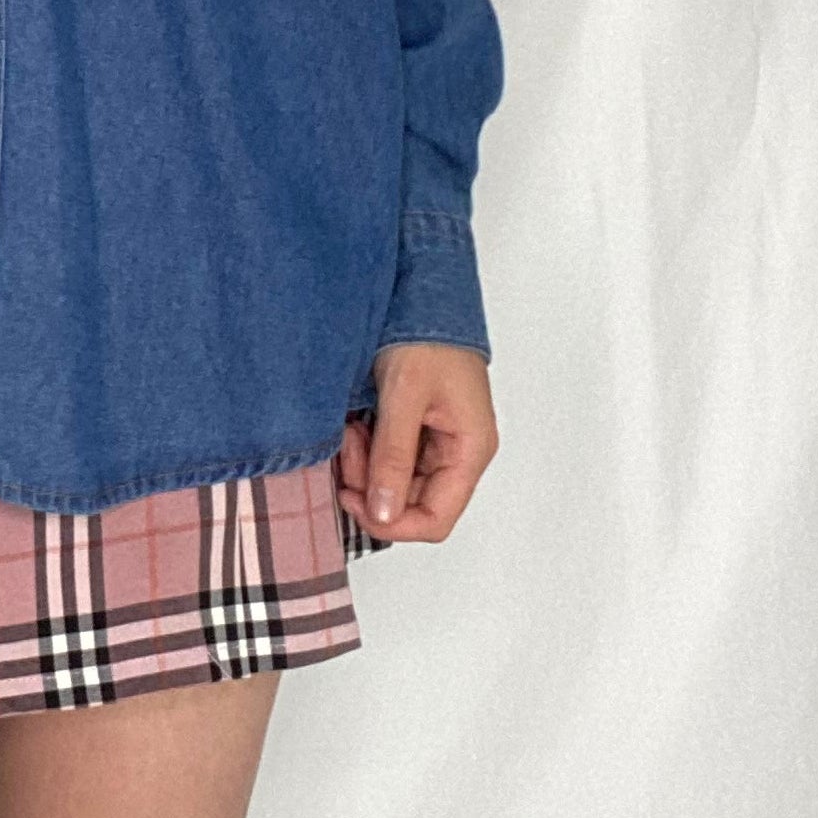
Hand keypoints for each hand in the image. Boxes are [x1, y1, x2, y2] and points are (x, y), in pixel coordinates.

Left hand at [334, 343, 497, 542]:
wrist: (423, 294)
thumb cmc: (427, 336)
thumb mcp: (405, 395)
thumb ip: (394, 456)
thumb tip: (384, 512)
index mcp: (470, 451)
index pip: (435, 519)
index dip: (393, 523)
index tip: (353, 500)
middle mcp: (458, 453)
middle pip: (411, 503)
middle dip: (370, 486)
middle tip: (348, 448)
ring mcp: (438, 443)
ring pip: (396, 483)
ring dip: (365, 467)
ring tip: (352, 429)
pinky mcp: (418, 430)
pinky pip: (391, 460)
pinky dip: (367, 451)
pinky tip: (357, 425)